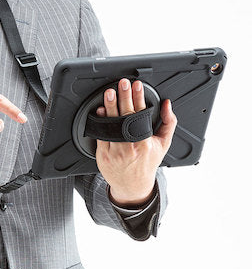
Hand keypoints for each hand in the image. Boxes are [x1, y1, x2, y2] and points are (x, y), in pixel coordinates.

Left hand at [95, 78, 176, 206]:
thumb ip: (168, 123)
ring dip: (110, 106)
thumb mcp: (163, 144)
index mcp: (145, 142)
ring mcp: (115, 150)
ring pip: (111, 124)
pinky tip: (101, 110)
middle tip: (122, 84)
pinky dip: (100, 120)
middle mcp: (130, 145)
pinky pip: (101, 133)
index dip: (139, 97)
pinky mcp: (103, 153)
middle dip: (124, 97)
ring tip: (109, 93)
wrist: (132, 185)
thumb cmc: (147, 162)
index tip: (137, 86)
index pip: (141, 114)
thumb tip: (167, 104)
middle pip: (126, 116)